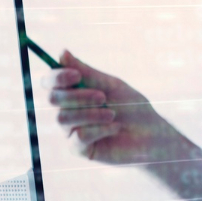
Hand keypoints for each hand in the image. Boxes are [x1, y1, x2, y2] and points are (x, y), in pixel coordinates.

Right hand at [44, 51, 186, 165]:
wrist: (152, 134)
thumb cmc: (132, 107)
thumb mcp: (111, 86)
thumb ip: (86, 72)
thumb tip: (61, 52)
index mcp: (73, 93)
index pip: (50, 82)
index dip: (57, 77)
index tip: (77, 76)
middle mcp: (67, 111)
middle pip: (53, 99)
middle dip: (78, 96)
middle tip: (103, 97)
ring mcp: (70, 131)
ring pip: (63, 118)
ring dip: (92, 114)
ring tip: (113, 115)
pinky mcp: (78, 148)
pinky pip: (78, 136)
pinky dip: (100, 129)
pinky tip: (115, 128)